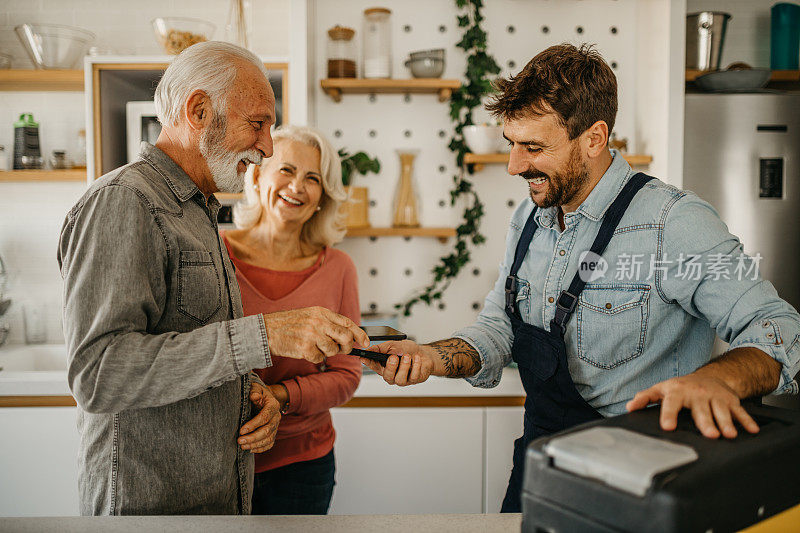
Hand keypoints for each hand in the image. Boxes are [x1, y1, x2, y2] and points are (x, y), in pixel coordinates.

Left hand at [238, 382, 280, 452]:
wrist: (264, 398)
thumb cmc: (256, 392)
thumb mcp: (255, 388)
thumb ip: (254, 391)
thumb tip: (254, 396)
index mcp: (273, 405)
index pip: (265, 417)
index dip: (253, 425)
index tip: (241, 430)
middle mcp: (276, 417)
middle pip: (267, 430)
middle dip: (253, 437)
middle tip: (239, 440)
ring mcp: (276, 426)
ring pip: (268, 439)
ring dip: (255, 444)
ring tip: (242, 446)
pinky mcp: (273, 433)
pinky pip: (269, 443)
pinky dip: (261, 448)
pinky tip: (250, 449)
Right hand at [263, 306, 369, 363]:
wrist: (265, 330)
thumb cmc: (287, 324)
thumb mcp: (310, 315)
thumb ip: (328, 322)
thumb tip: (347, 334)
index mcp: (321, 312)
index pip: (348, 322)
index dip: (360, 333)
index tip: (365, 342)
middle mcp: (318, 322)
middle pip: (345, 337)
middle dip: (347, 347)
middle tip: (342, 350)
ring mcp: (312, 335)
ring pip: (333, 350)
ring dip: (327, 353)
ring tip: (314, 347)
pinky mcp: (304, 348)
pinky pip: (319, 358)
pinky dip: (314, 358)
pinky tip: (305, 351)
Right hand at [361, 340, 436, 385]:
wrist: (424, 353)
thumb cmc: (408, 350)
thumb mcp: (393, 345)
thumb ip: (381, 348)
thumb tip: (369, 349)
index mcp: (384, 366)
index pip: (373, 366)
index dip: (368, 362)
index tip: (364, 357)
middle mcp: (392, 375)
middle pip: (387, 376)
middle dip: (390, 367)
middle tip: (394, 357)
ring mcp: (403, 379)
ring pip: (400, 379)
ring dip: (404, 367)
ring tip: (407, 356)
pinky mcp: (414, 380)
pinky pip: (413, 377)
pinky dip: (416, 366)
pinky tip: (416, 358)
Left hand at [626, 373, 759, 438]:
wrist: (709, 376)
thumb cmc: (681, 387)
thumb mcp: (661, 389)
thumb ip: (645, 398)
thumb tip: (630, 408)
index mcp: (677, 392)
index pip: (671, 403)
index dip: (668, 414)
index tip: (668, 427)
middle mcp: (697, 393)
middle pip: (701, 409)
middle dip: (705, 422)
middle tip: (709, 434)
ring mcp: (715, 397)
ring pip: (721, 410)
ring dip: (726, 422)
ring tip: (729, 435)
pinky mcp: (731, 401)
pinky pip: (740, 411)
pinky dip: (746, 421)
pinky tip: (751, 430)